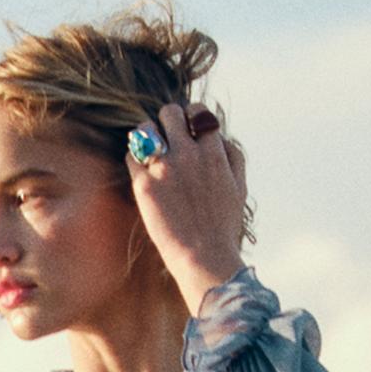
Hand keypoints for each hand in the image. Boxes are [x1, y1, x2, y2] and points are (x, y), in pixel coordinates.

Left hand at [127, 101, 247, 315]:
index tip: (188, 128)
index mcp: (214, 152)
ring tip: (150, 152)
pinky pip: (131, 155)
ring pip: (145, 128)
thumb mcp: (239, 188)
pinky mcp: (144, 186)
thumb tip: (218, 136)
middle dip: (168, 121)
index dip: (191, 116)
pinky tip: (142, 173)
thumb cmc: (223, 228)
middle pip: (170, 112)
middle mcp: (189, 154)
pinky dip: (135, 159)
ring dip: (146, 136)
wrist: (205, 259)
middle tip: (167, 138)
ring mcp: (165, 168)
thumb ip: (232, 156)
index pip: (198, 112)